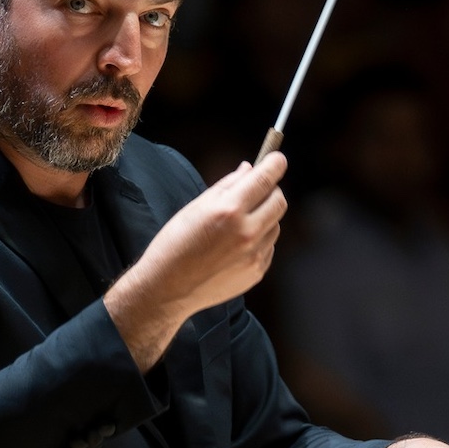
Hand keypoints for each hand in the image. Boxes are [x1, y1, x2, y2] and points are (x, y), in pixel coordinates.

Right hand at [105, 152, 287, 368]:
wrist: (168, 288)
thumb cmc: (175, 244)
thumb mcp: (196, 207)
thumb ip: (227, 186)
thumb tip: (249, 170)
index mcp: (229, 211)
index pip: (265, 179)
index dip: (275, 164)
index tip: (277, 159)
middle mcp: (247, 232)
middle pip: (279, 201)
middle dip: (271, 191)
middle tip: (256, 192)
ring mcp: (254, 255)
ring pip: (275, 224)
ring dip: (264, 217)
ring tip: (237, 225)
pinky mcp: (257, 272)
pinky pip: (269, 247)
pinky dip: (259, 240)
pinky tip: (235, 246)